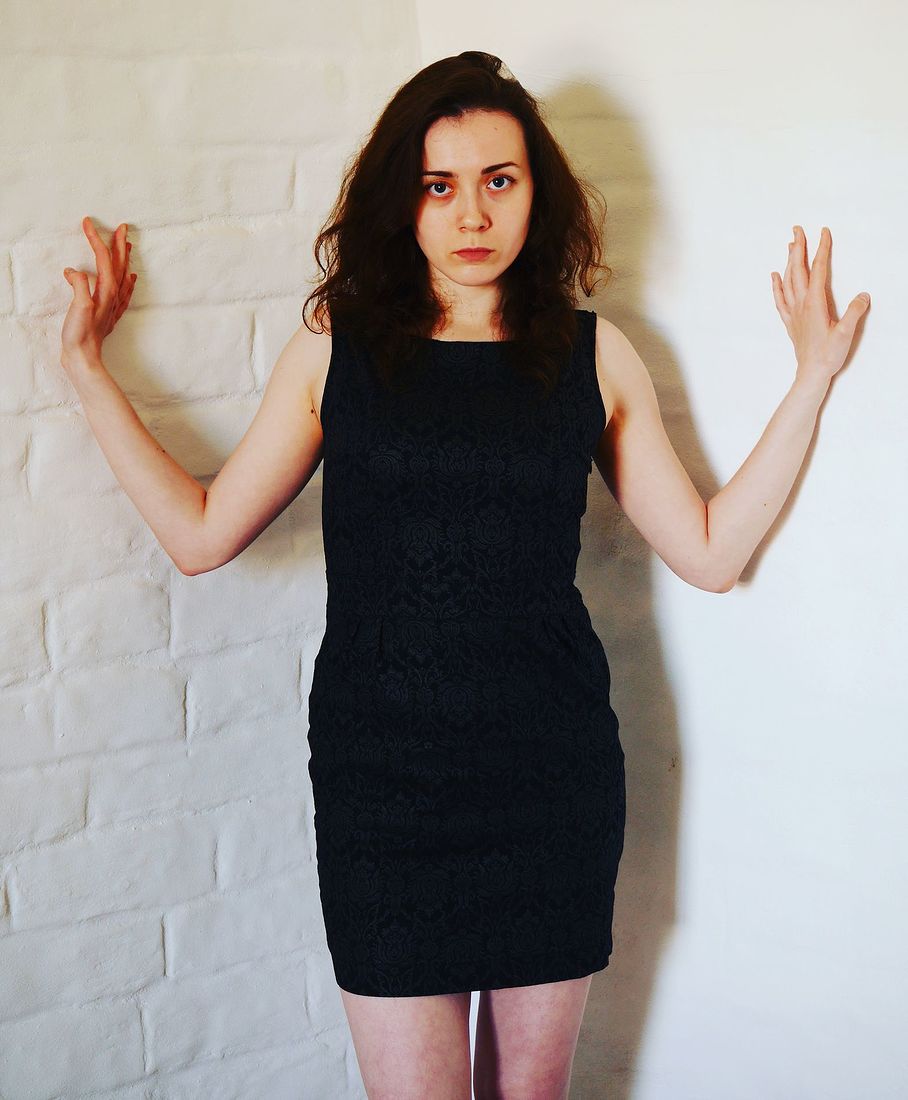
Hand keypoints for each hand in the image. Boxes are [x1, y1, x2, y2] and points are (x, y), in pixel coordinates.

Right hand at [61, 216, 136, 369]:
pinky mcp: (109, 313)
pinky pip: (123, 291)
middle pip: (119, 264)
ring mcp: (113, 305)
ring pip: (123, 275)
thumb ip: (79, 285)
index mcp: (106, 291)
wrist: (84, 358)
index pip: (103, 259)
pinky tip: (131, 278)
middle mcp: (113, 296)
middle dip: (119, 244)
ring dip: (125, 259)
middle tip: (122, 227)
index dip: (96, 239)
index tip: (88, 222)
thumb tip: (74, 272)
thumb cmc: (80, 334)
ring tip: (128, 245)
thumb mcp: (78, 307)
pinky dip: (128, 281)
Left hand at [771, 225, 869, 387]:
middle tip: (797, 229)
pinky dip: (776, 285)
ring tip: (790, 245)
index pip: (818, 270)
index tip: (823, 232)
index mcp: (814, 303)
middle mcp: (801, 304)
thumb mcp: (846, 333)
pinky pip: (780, 299)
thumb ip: (854, 312)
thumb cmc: (828, 355)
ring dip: (788, 261)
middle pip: (798, 270)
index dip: (822, 249)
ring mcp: (793, 312)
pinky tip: (774, 276)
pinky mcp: (790, 322)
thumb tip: (862, 295)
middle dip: (798, 248)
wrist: (811, 373)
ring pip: (788, 281)